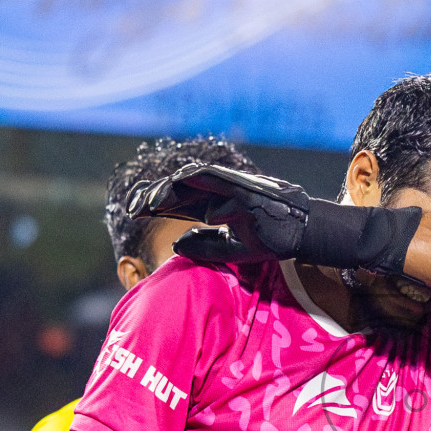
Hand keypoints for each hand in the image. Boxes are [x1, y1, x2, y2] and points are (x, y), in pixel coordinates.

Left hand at [131, 164, 310, 264]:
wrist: (300, 231)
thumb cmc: (265, 238)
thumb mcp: (229, 249)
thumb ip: (204, 246)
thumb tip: (176, 244)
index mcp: (209, 203)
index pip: (174, 199)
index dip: (152, 202)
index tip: (131, 212)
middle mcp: (216, 192)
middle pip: (178, 187)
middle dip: (154, 195)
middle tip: (133, 207)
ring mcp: (232, 189)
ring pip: (196, 181)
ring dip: (174, 190)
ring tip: (153, 203)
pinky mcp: (249, 194)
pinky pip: (226, 193)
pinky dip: (212, 198)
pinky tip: (198, 206)